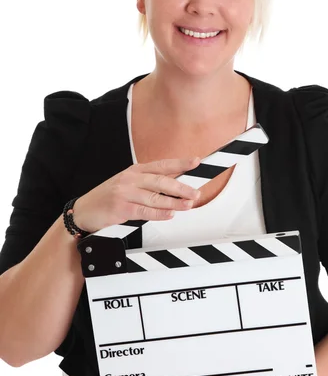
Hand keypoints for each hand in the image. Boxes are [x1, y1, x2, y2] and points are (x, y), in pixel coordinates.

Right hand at [73, 157, 201, 233]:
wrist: (84, 211)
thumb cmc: (109, 197)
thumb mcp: (128, 184)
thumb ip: (149, 183)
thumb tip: (176, 185)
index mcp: (135, 171)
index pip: (162, 165)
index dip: (180, 163)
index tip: (195, 161)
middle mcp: (130, 179)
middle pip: (161, 181)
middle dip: (181, 187)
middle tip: (196, 192)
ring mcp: (125, 193)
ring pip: (155, 197)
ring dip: (174, 202)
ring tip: (188, 205)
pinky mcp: (121, 208)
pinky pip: (144, 212)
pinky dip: (159, 214)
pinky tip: (170, 215)